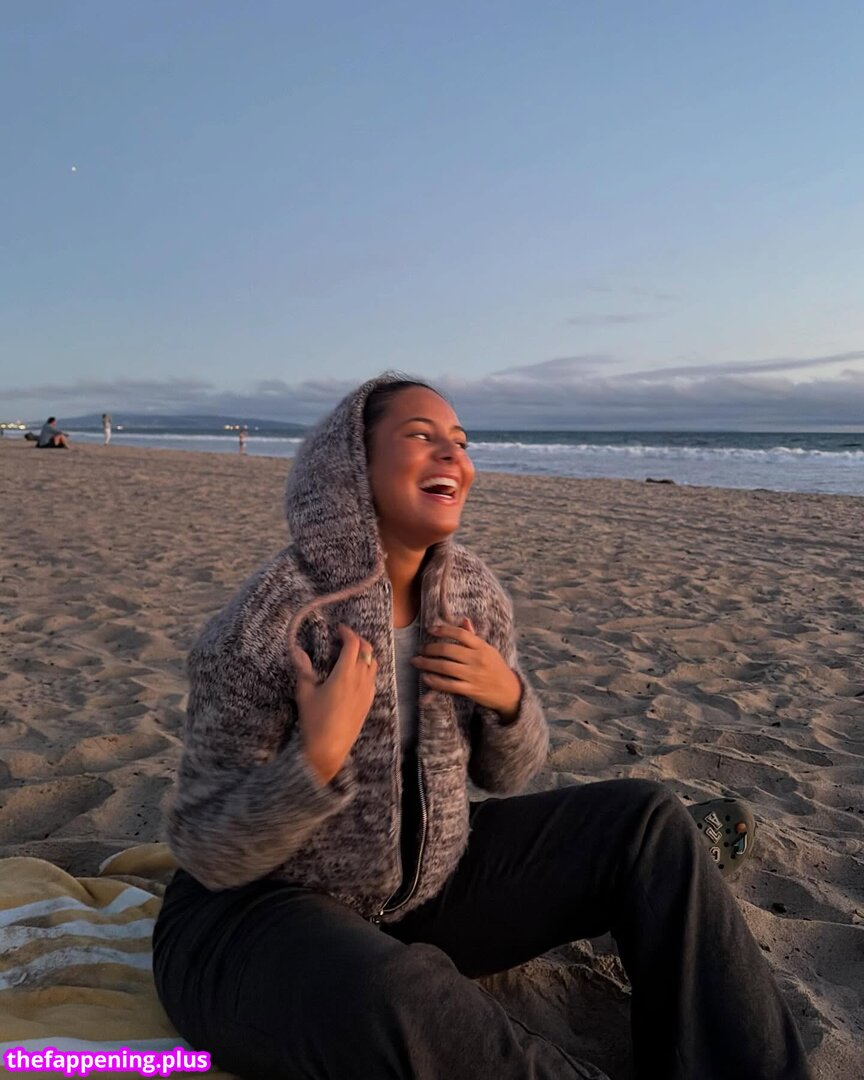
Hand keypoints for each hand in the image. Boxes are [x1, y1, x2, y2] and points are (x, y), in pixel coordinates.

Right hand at [294, 624, 377, 783]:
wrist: (328, 749)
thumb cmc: (314, 721)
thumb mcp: (304, 693)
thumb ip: (303, 669)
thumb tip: (297, 651)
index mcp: (344, 675)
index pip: (353, 645)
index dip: (347, 633)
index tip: (339, 629)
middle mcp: (360, 680)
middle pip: (368, 650)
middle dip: (358, 640)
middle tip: (346, 638)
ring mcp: (368, 692)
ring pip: (374, 664)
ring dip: (365, 654)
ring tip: (351, 654)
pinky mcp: (369, 702)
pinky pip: (373, 678)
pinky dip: (367, 669)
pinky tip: (355, 674)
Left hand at [411, 618, 521, 720]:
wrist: (509, 691)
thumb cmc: (496, 667)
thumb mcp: (488, 650)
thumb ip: (473, 637)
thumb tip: (463, 620)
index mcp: (482, 647)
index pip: (460, 634)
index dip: (443, 630)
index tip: (430, 629)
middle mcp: (477, 659)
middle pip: (449, 650)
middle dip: (430, 649)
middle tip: (420, 649)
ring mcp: (474, 675)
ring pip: (445, 667)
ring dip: (428, 664)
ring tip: (416, 661)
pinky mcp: (471, 690)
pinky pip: (449, 685)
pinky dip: (435, 681)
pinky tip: (425, 677)